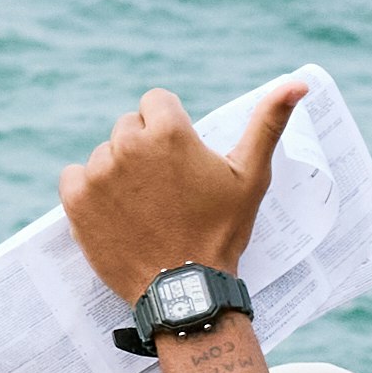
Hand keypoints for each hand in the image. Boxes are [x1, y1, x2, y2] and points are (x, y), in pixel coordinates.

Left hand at [56, 74, 304, 301]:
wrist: (185, 289)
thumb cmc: (221, 231)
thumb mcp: (251, 176)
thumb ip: (269, 123)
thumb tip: (298, 83)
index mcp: (169, 131)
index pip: (156, 102)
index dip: (170, 129)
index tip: (180, 160)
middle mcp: (128, 144)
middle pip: (129, 127)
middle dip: (145, 149)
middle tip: (165, 189)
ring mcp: (98, 172)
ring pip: (104, 154)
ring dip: (119, 172)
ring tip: (144, 207)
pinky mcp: (75, 199)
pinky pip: (73, 176)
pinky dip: (88, 191)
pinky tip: (114, 212)